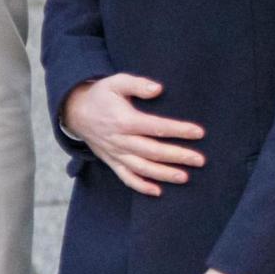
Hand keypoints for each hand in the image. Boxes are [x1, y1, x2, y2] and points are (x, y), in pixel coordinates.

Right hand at [62, 74, 205, 194]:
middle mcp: (121, 140)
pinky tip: (158, 191)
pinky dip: (141, 186)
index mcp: (124, 120)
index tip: (199, 132)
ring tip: (184, 177)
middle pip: (152, 151)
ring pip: (142, 168)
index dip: (178, 130)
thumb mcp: (116, 82)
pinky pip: (126, 177)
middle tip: (199, 160)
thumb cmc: (101, 95)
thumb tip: (158, 89)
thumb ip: (137, 84)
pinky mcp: (111, 161)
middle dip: (177, 156)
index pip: (156, 127)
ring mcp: (116, 153)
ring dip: (163, 174)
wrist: (75, 112)